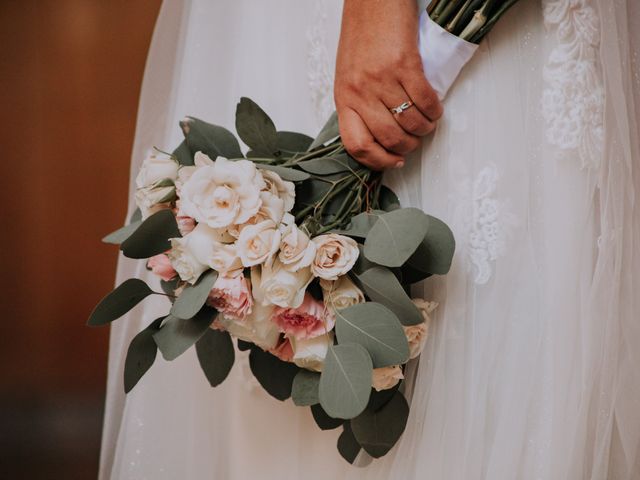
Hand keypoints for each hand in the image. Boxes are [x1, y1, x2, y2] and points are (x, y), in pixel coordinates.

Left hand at [334, 0, 442, 169]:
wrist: (373, 0)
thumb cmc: (362, 36)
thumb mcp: (349, 76)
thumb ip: (360, 104)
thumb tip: (381, 133)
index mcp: (344, 98)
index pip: (356, 144)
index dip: (378, 161)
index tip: (393, 162)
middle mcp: (360, 92)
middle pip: (388, 139)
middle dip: (408, 147)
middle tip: (416, 140)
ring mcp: (381, 79)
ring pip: (410, 123)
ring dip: (425, 129)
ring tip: (428, 123)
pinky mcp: (404, 64)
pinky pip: (425, 100)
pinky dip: (434, 110)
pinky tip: (435, 108)